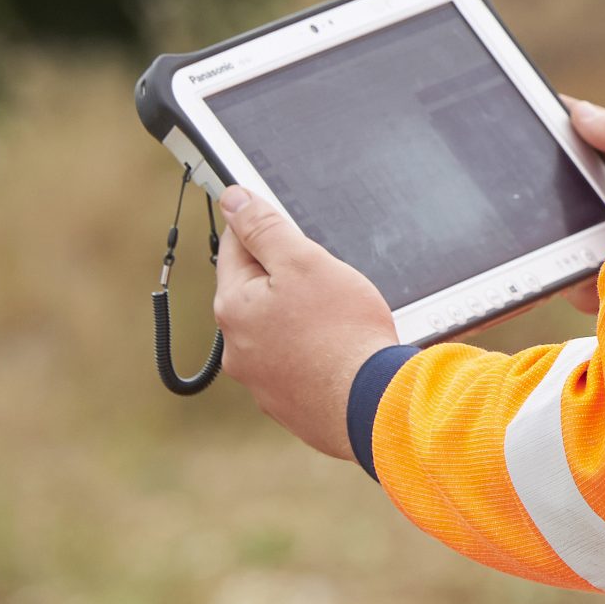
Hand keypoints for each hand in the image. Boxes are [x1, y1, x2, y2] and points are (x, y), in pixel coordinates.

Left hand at [213, 188, 400, 460]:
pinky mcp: (287, 404)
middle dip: (284, 276)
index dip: (261, 227)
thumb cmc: (342, 330)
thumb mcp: (304, 261)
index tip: (284, 223)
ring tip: (338, 316)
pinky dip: (311, 352)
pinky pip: (294, 364)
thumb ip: (264, 228)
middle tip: (325, 275)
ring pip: (274, 330)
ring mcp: (260, 381)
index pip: (235, 247)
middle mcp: (236, 347)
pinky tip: (339, 349)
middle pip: (255, 291)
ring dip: (298, 317)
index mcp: (234, 306)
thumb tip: (232, 199)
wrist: (372, 404)